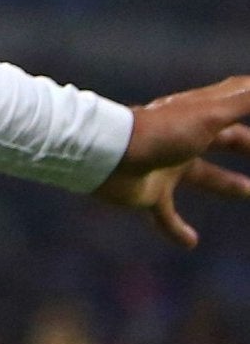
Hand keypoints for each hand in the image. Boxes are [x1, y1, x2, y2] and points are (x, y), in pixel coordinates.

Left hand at [92, 75, 249, 246]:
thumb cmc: (160, 131)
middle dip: (245, 146)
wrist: (107, 155)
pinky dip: (176, 229)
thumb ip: (242, 100)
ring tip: (247, 192)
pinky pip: (165, 216)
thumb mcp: (210, 114)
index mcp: (196, 117)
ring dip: (226, 184)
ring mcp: (165, 167)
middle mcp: (182, 140)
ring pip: (202, 176)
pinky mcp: (148, 193)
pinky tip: (190, 243)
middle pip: (222, 142)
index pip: (234, 112)